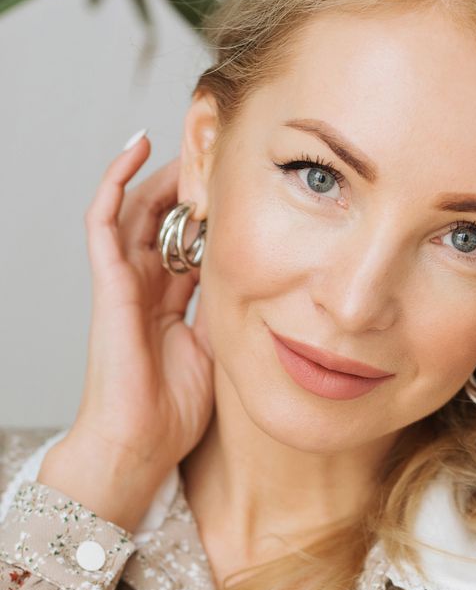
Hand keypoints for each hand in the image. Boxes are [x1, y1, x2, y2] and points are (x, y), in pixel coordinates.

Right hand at [42, 133, 214, 506]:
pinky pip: (103, 219)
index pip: (191, 246)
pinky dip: (115, 181)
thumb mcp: (217, 351)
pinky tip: (138, 148)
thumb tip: (256, 279)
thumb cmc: (173, 411)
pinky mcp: (108, 282)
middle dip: (191, 191)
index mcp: (171, 305)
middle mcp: (147, 288)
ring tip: (191, 145)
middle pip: (166, 222)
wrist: (140, 444)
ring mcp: (125, 283)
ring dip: (164, 178)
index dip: (213, 219)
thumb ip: (225, 312)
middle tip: (221, 160)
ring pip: (138, 211)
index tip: (243, 194)